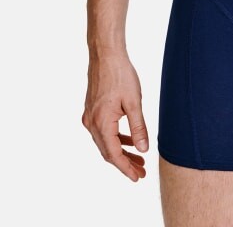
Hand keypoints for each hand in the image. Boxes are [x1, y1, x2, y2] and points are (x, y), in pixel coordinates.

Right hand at [82, 52, 148, 181]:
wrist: (106, 54)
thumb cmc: (121, 75)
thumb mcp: (134, 102)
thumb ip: (138, 128)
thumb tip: (143, 150)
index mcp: (101, 123)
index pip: (113, 155)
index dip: (126, 168)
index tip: (138, 178)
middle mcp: (91, 123)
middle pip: (108, 151)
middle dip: (125, 163)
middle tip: (142, 172)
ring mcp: (89, 116)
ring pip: (105, 142)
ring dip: (121, 151)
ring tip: (139, 159)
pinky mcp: (92, 110)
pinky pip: (103, 131)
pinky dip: (116, 138)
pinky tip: (128, 141)